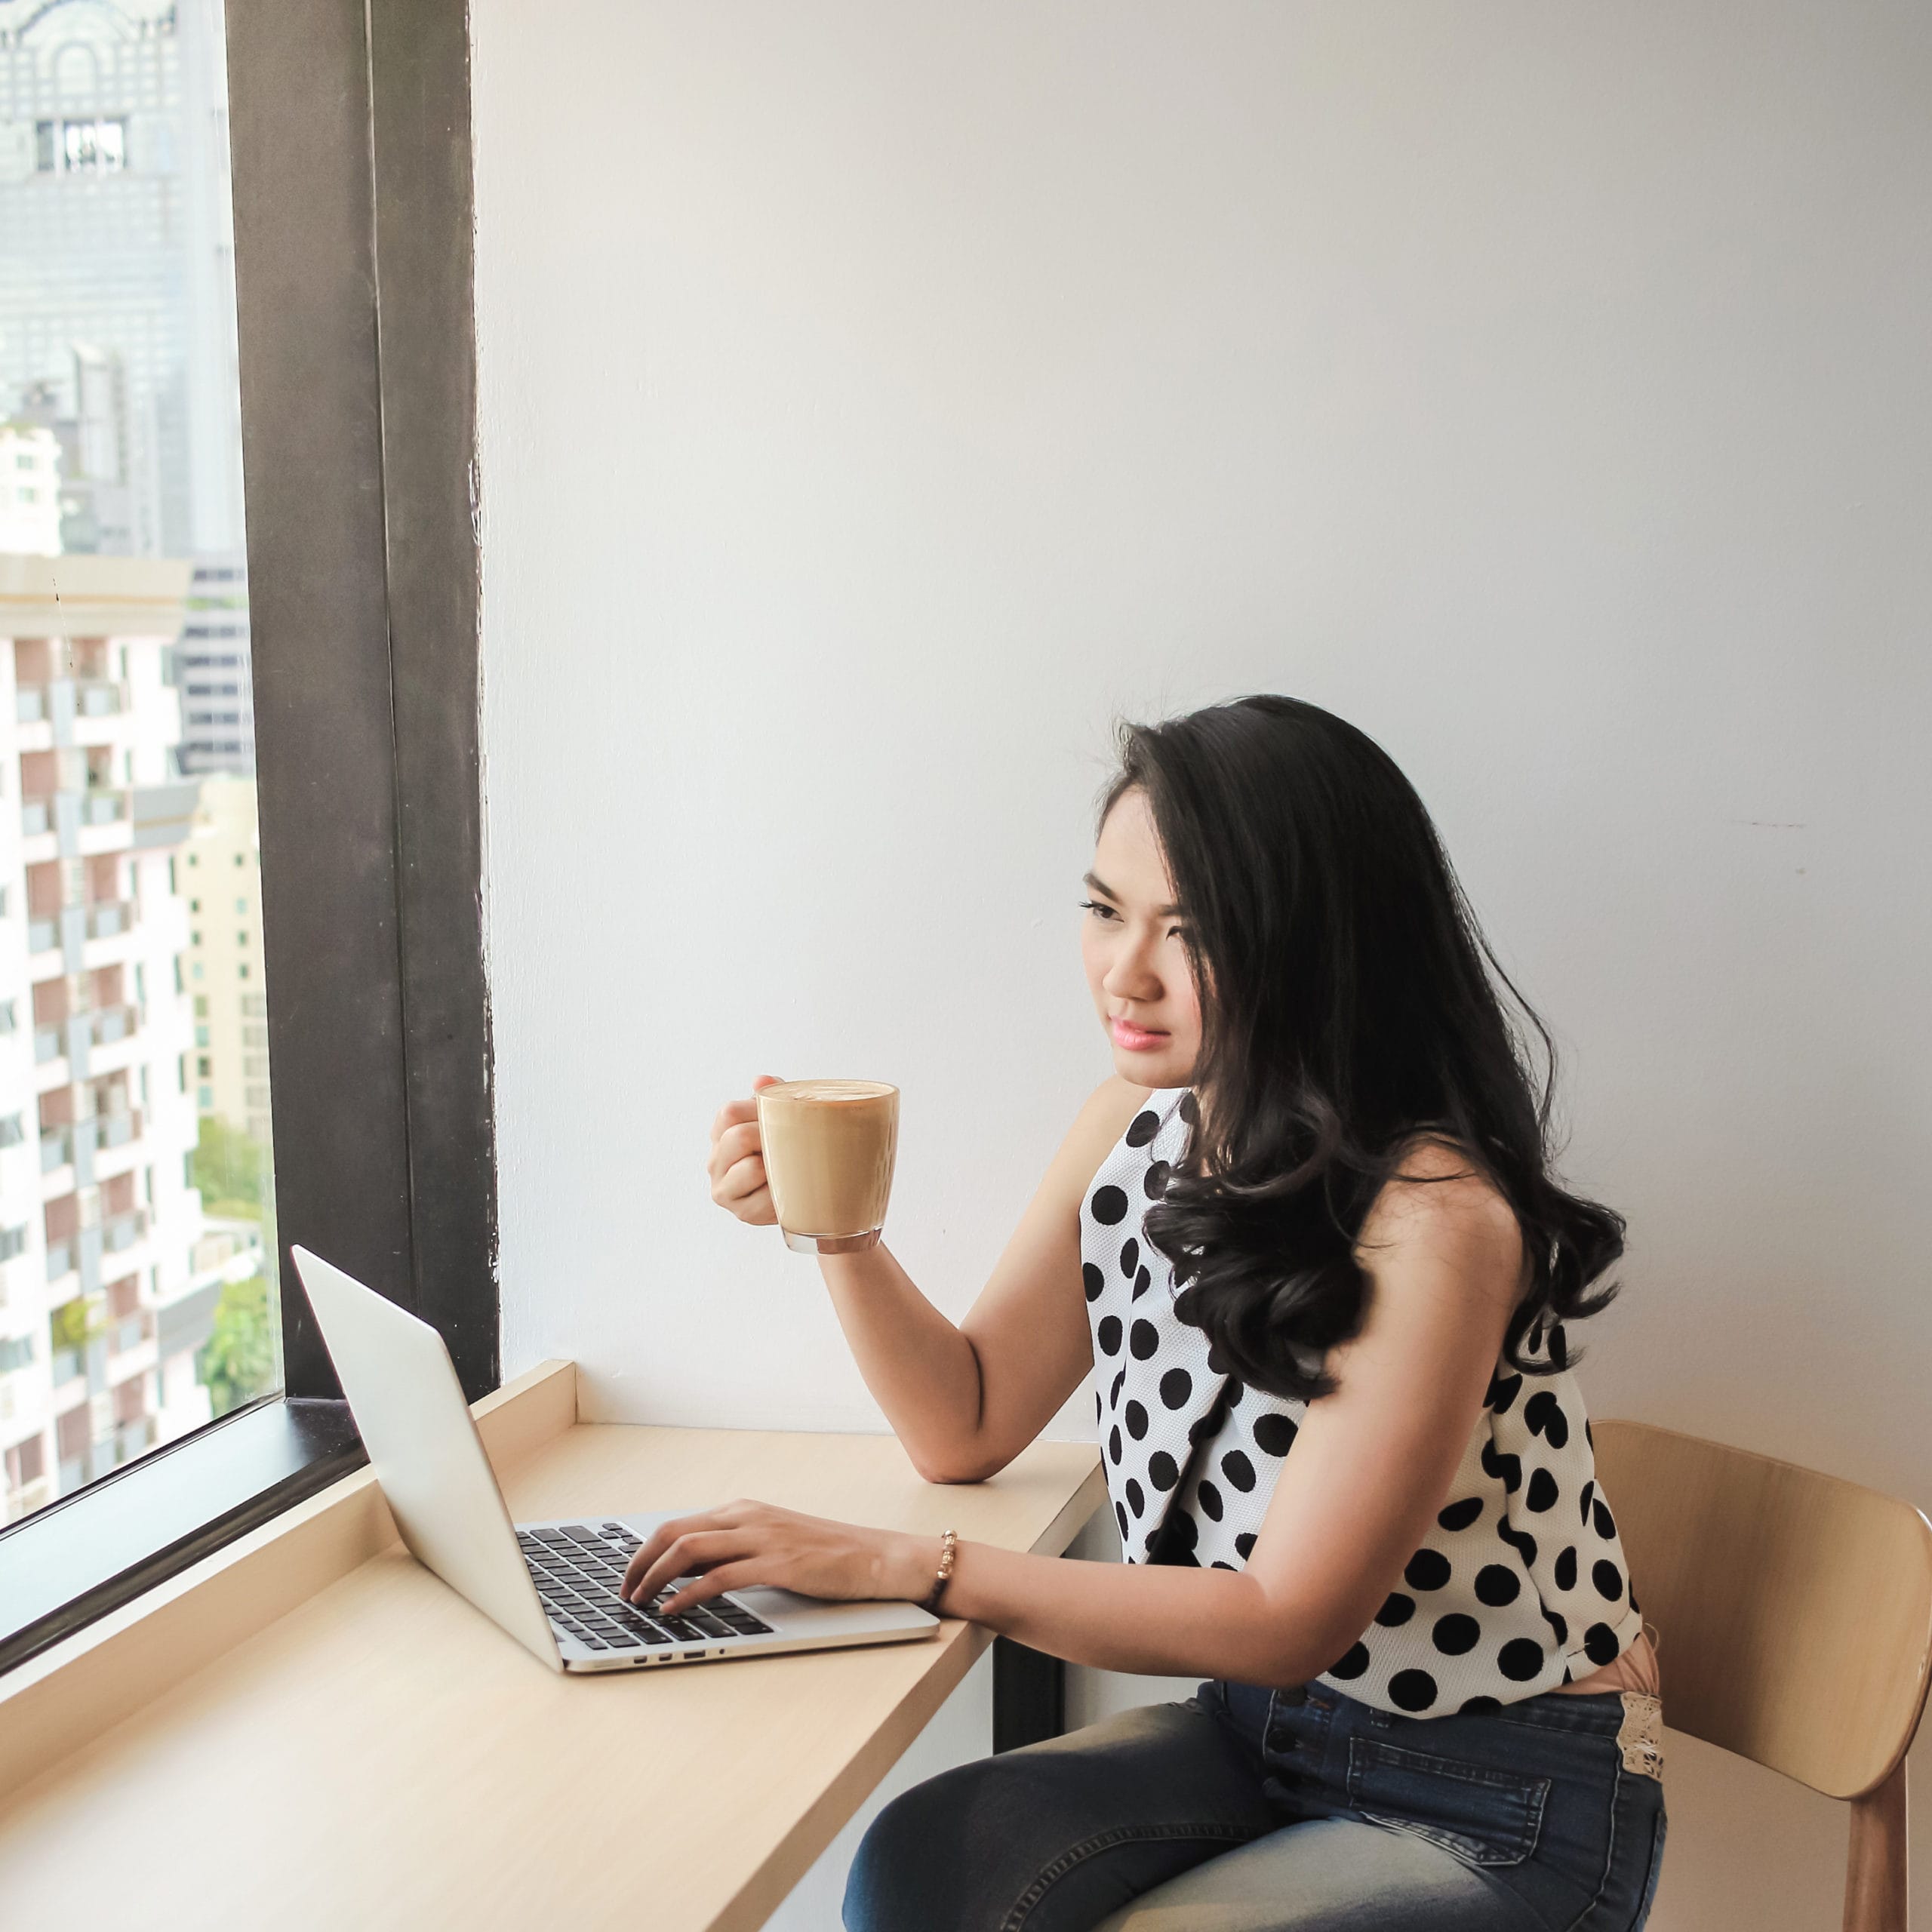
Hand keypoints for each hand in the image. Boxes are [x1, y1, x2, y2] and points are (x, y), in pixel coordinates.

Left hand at [619, 1498, 938, 1616]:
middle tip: (623, 1591)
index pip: (680, 1523)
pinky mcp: (777, 1564)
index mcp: (746, 1509)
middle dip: (640, 1562)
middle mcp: (749, 1517)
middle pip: (674, 1531)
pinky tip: (674, 1610)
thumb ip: (736, 1548)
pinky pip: (719, 1577)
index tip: (629, 1575)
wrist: (876, 1557)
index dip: (646, 1550)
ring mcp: (763, 1538)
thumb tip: (688, 1571)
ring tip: (639, 1602)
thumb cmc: (828, 1555)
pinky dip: (688, 1595)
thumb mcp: (775, 1541)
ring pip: (689, 1550)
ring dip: (655, 1577)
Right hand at [707, 1075, 783, 1225]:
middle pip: (739, 1137)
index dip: (759, 1111)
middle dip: (770, 1136)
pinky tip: (791, 1188)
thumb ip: (772, 1095)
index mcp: (720, 1134)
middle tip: (793, 1141)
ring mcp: (725, 1190)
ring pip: (752, 1167)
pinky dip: (784, 1190)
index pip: (730, 1113)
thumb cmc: (787, 1147)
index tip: (781, 1117)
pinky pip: (767, 1197)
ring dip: (778, 1164)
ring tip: (791, 1165)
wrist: (806, 1189)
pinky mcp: (743, 1213)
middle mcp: (715, 1162)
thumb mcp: (779, 1117)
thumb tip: (762, 1080)